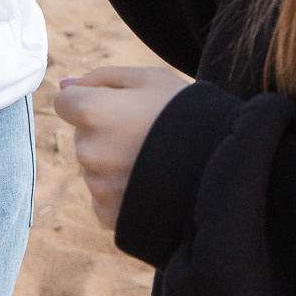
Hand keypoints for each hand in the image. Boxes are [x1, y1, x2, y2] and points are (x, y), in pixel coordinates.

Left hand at [52, 65, 190, 230]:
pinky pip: (104, 198)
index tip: (119, 109)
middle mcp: (89, 151)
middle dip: (105, 132)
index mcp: (93, 112)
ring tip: (155, 163)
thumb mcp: (150, 79)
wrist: (231, 170)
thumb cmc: (190, 114)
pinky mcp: (110, 217)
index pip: (66, 103)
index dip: (92, 101)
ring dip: (114, 163)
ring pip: (94, 167)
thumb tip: (64, 84)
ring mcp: (99, 187)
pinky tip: (152, 186)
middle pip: (82, 136)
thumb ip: (101, 78)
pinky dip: (122, 192)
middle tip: (148, 135)